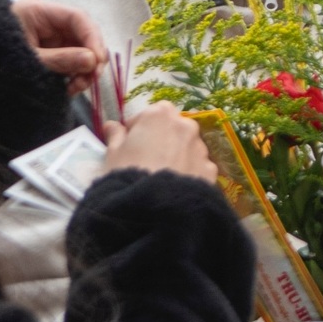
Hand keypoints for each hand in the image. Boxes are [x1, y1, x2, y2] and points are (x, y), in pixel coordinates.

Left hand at [9, 0, 106, 93]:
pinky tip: (71, 88)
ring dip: (85, 70)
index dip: (92, 37)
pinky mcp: (51, 53)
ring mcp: (51, 38)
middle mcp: (49, 22)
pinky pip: (72, 61)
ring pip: (81, 50)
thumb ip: (60, 59)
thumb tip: (92, 61)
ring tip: (77, 88)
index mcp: (39, 11)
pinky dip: (75, 75)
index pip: (77, 18)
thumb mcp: (28, 58)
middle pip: (82, 34)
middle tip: (92, 78)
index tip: (98, 60)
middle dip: (91, 57)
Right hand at [103, 103, 217, 182]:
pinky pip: (198, 166)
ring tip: (163, 176)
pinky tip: (177, 187)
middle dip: (162, 138)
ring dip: (178, 154)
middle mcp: (185, 126)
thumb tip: (111, 125)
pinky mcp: (210, 170)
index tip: (130, 143)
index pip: (149, 113)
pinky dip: (190, 172)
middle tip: (147, 159)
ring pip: (188, 146)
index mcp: (159, 115)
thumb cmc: (128, 174)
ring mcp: (201, 148)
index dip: (138, 127)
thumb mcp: (113, 154)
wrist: (156, 208)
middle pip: (173, 127)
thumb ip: (115, 136)